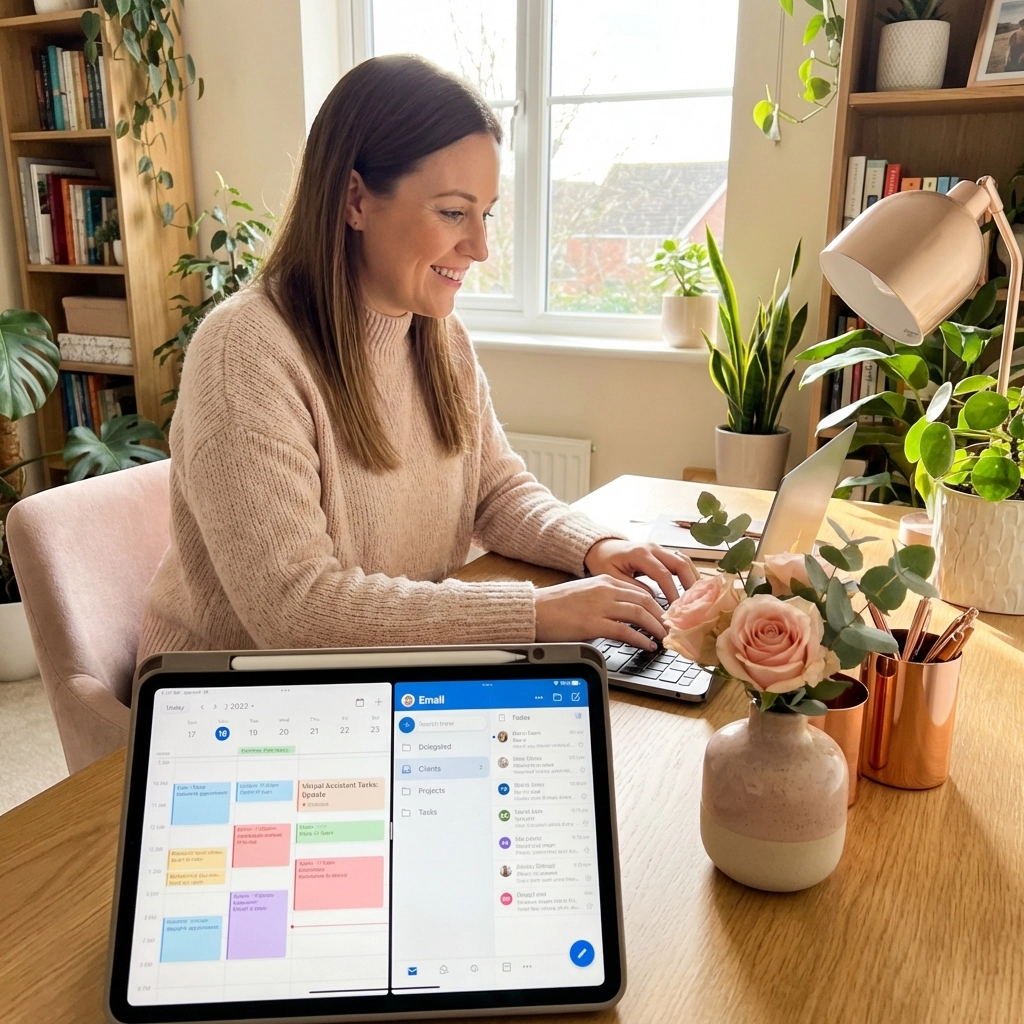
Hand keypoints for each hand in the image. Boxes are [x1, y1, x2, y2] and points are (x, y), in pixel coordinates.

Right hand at [534, 575, 667, 651]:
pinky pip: (625, 631)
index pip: (641, 591)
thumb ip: (606, 600)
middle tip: (670, 630)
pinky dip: (640, 639)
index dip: (658, 606)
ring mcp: (600, 606)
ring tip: (663, 639)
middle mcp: (605, 590)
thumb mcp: (586, 595)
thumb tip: (625, 616)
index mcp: (605, 581)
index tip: (666, 618)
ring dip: (655, 628)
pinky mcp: (593, 623)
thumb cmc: (556, 606)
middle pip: (645, 601)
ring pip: (639, 614)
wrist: (534, 610)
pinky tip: (647, 646)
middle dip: (661, 617)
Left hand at [583, 538, 698, 603]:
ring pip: (684, 560)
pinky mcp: (662, 552)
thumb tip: (652, 599)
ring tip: (696, 598)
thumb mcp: (611, 577)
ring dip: (693, 578)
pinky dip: (689, 573)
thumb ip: (632, 587)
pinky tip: (692, 588)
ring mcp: (659, 548)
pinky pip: (681, 560)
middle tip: (692, 604)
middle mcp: (653, 548)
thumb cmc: (603, 562)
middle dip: (689, 585)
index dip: (672, 593)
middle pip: (680, 563)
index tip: (676, 610)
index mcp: (640, 554)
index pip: (663, 574)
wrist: (601, 548)